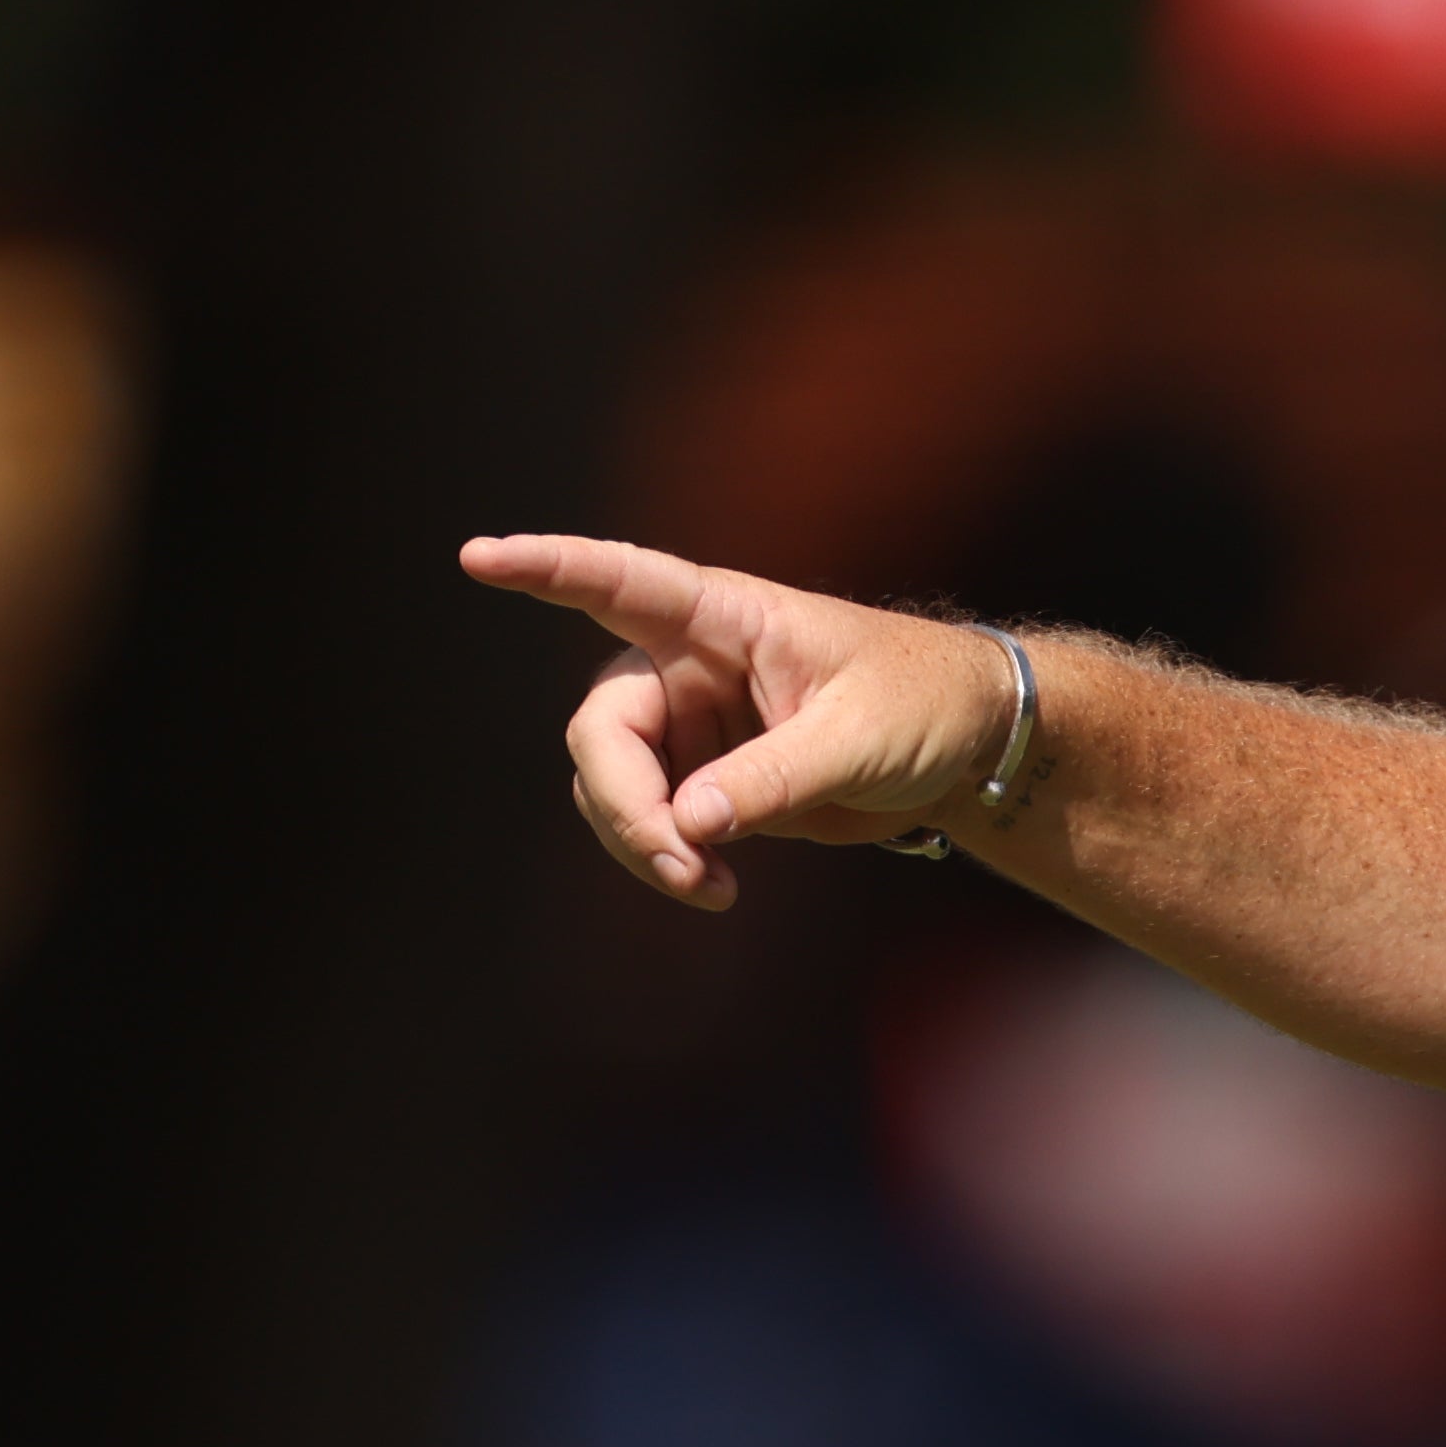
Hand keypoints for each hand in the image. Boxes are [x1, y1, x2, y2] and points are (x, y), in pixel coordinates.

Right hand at [457, 534, 1027, 912]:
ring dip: (641, 843)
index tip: (480, 556)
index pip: (619, 581)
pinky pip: (649, 822)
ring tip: (709, 889)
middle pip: (602, 729)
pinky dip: (666, 860)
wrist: (964, 745)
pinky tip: (717, 890)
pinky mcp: (703, 780)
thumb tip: (687, 823)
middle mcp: (686, 664)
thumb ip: (772, 778)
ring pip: (612, 784)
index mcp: (722, 617)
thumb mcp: (857, 740)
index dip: (548, 567)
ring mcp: (688, 725)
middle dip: (625, 803)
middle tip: (679, 864)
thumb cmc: (921, 705)